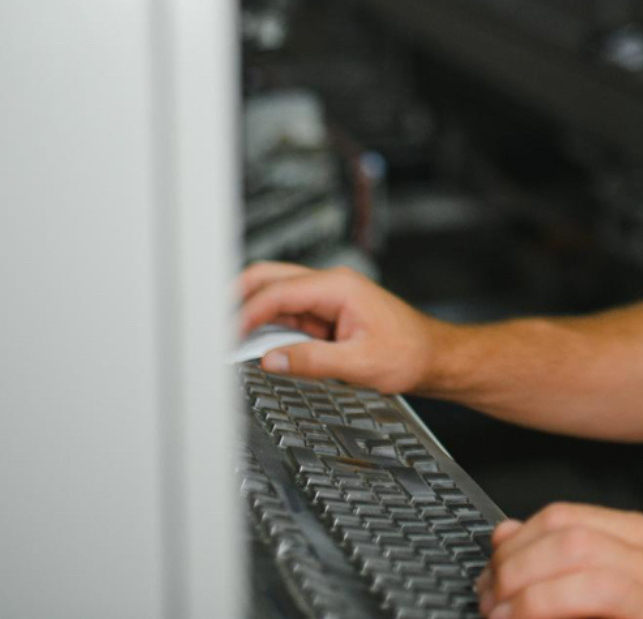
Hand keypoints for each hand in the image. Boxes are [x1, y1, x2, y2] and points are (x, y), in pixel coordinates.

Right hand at [236, 261, 441, 393]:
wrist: (432, 357)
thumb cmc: (409, 352)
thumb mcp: (359, 363)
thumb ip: (313, 361)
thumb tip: (272, 360)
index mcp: (339, 287)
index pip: (279, 292)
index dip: (246, 313)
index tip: (224, 336)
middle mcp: (330, 286)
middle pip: (270, 278)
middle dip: (236, 297)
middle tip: (210, 323)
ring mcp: (326, 299)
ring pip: (274, 295)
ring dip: (250, 313)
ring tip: (223, 336)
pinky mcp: (325, 316)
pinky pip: (286, 315)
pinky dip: (265, 326)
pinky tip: (252, 343)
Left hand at [475, 503, 642, 618]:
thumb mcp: (607, 593)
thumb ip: (560, 561)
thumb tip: (505, 534)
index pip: (565, 517)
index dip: (515, 544)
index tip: (489, 576)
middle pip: (569, 538)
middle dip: (515, 568)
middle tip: (488, 602)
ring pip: (582, 566)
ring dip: (528, 595)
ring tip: (502, 618)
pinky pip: (601, 599)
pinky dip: (550, 609)